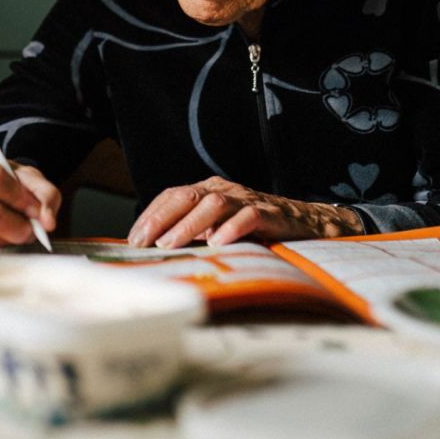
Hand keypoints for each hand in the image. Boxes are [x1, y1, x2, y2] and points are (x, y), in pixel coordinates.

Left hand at [127, 176, 362, 248]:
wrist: (305, 223)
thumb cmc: (255, 228)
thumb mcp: (218, 227)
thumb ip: (193, 232)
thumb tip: (156, 250)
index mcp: (208, 190)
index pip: (172, 196)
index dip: (151, 215)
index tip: (133, 237)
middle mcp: (224, 190)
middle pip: (187, 197)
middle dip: (161, 219)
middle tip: (145, 242)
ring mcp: (246, 199)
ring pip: (212, 205)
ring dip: (188, 226)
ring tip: (171, 245)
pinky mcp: (269, 213)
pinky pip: (248, 216)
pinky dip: (231, 228)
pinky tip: (217, 243)